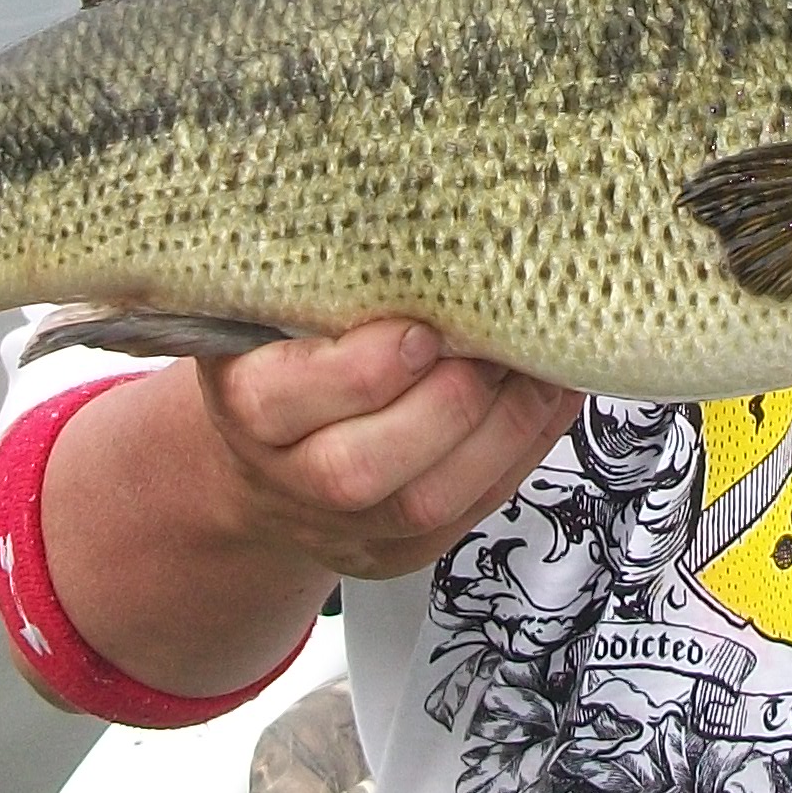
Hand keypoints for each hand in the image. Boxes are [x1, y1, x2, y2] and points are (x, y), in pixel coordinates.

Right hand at [195, 320, 582, 582]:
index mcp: (243, 400)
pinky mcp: (397, 552)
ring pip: (424, 502)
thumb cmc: (287, 358)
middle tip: (497, 344)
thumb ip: (332, 285)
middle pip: (358, 466)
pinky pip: (468, 516)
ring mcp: (341, 527)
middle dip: (447, 402)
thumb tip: (435, 240)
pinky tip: (547, 403)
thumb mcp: (283, 310)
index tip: (423, 326)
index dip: (366, 367)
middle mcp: (285, 475)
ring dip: (500, 431)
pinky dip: (520, 455)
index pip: (283, 398)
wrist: (266, 456)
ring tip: (537, 371)